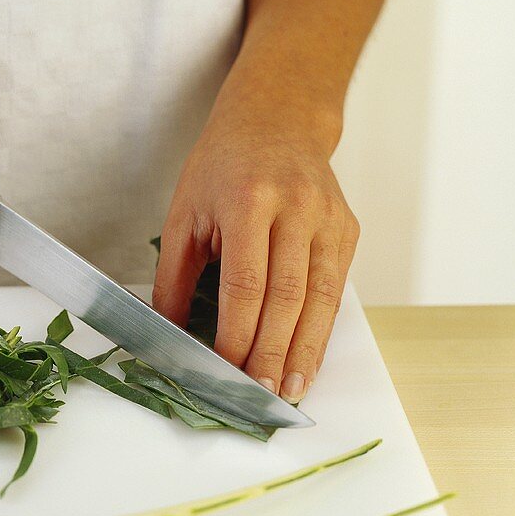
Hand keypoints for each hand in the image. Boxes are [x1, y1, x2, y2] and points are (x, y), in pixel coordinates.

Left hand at [152, 114, 358, 403]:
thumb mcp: (183, 212)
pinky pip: (337, 290)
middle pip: (287, 296)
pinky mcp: (347, 231)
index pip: (246, 282)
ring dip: (304, 351)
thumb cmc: (221, 167)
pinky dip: (322, 331)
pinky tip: (307, 360)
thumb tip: (167, 332)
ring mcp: (329, 220)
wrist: (276, 122)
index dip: (237, 332)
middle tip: (259, 393)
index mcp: (248, 200)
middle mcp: (296, 209)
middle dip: (272, 351)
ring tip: (289, 390)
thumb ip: (174, 276)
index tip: (225, 368)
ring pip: (321, 298)